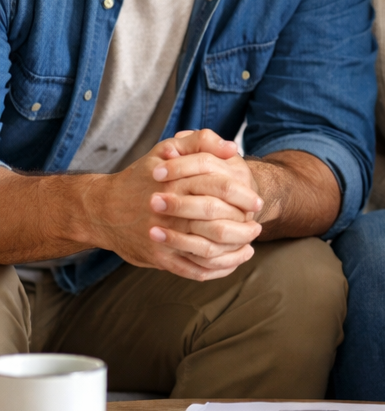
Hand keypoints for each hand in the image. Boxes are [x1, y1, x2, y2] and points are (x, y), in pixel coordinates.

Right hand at [77, 130, 262, 280]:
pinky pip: (194, 269)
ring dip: (234, 252)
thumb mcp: (167, 149)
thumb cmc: (143, 177)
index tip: (257, 203)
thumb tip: (232, 148)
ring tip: (249, 248)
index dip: (244, 196)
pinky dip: (217, 269)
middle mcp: (171, 210)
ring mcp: (164, 237)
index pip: (221, 187)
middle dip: (243, 227)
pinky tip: (231, 262)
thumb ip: (201, 142)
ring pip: (209, 250)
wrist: (102, 209)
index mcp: (177, 181)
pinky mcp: (159, 257)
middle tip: (257, 227)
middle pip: (218, 221)